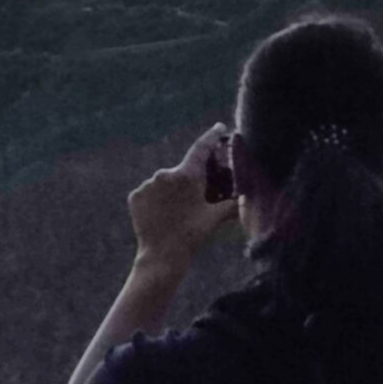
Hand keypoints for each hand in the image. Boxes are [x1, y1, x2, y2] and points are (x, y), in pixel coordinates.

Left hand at [128, 122, 238, 268]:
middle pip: (182, 171)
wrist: (162, 255)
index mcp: (187, 175)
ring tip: (177, 214)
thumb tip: (248, 199)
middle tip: (195, 198)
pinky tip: (162, 215)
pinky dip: (156, 200)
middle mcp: (165, 174)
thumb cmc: (192, 235)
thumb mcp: (216, 217)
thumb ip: (232, 204)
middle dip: (190, 181)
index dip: (212, 137)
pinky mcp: (135, 196)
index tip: (218, 128)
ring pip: (164, 183)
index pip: (202, 148)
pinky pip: (149, 193)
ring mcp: (147, 185)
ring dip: (171, 192)